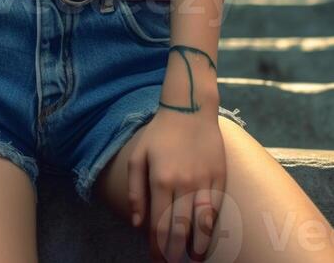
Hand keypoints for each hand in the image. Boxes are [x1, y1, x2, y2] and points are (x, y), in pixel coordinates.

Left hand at [127, 106, 225, 261]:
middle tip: (171, 262)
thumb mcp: (138, 156)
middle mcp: (183, 183)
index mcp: (160, 179)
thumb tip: (138, 224)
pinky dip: (212, 227)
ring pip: (202, 224)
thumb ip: (135, 191)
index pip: (159, 224)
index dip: (156, 247)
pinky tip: (206, 237)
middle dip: (174, 252)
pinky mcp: (220, 176)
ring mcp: (204, 180)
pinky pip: (217, 208)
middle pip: (180, 229)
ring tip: (192, 259)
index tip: (155, 259)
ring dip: (197, 246)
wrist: (190, 108)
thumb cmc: (160, 132)